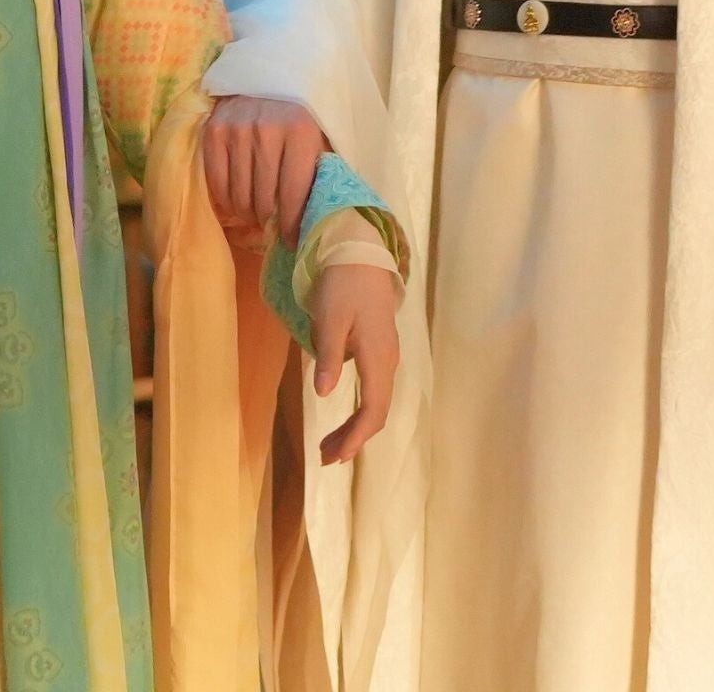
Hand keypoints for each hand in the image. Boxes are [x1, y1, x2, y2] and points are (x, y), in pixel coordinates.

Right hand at [203, 95, 330, 247]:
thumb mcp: (321, 138)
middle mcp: (267, 129)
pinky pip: (216, 180)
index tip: (292, 240)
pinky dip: (226, 199)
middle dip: (270, 222)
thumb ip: (321, 172)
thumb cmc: (302, 115)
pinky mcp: (214, 129)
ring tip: (256, 215)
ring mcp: (237, 128)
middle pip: (265, 199)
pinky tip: (237, 202)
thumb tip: (321, 220)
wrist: (269, 74)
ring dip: (248, 213)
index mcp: (300, 132)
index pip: (294, 195)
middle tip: (273, 227)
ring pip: (240, 194)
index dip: (292, 225)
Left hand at [307, 263, 399, 465]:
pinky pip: (375, 389)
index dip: (355, 436)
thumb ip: (329, 356)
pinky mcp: (380, 349)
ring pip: (377, 401)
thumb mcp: (329, 318)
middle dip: (354, 438)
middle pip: (377, 411)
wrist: (360, 254)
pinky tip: (344, 413)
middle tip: (326, 458)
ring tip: (331, 444)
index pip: (373, 409)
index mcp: (378, 357)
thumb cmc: (341, 285)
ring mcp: (387, 355)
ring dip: (356, 426)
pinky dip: (360, 409)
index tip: (334, 456)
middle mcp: (388, 361)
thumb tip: (325, 394)